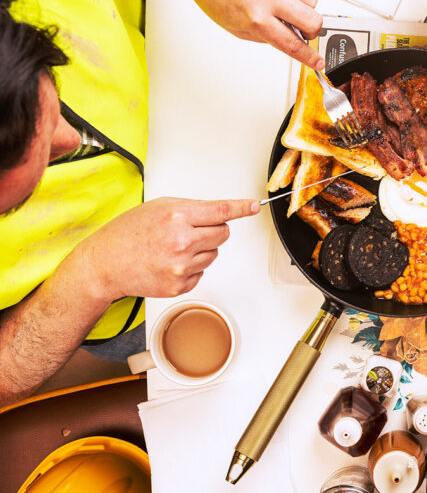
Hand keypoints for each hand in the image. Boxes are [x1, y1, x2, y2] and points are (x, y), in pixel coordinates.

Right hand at [77, 197, 259, 300]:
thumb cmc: (129, 232)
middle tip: (191, 229)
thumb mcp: (159, 207)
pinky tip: (170, 262)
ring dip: (202, 248)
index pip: (221, 212)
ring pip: (215, 253)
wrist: (105, 264)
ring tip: (174, 247)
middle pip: (224, 233)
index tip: (254, 207)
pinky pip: (202, 271)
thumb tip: (223, 213)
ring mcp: (182, 266)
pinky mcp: (180, 285)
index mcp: (176, 217)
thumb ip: (192, 209)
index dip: (242, 208)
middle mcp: (182, 242)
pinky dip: (192, 266)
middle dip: (214, 229)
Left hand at [179, 0, 324, 69]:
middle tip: (303, 32)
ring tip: (288, 10)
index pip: (293, 44)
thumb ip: (264, 37)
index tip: (318, 61)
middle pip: (313, 20)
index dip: (309, 57)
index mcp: (257, 19)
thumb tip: (285, 40)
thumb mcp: (237, 28)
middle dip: (312, 31)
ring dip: (304, 9)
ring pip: (311, 0)